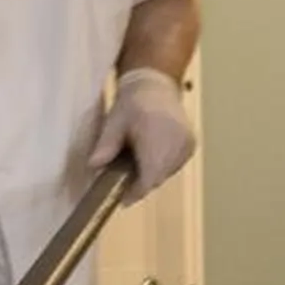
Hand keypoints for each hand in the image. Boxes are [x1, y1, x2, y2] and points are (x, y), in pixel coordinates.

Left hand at [88, 67, 192, 204]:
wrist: (155, 85)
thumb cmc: (133, 102)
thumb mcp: (114, 122)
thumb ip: (106, 145)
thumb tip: (93, 166)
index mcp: (157, 137)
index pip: (149, 177)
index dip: (136, 192)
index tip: (123, 200)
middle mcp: (176, 142)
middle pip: (158, 177)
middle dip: (141, 183)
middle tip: (125, 183)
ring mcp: (187, 143)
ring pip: (167, 173)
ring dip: (152, 174)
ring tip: (137, 163)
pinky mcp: (191, 144)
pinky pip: (175, 165)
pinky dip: (163, 166)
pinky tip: (151, 155)